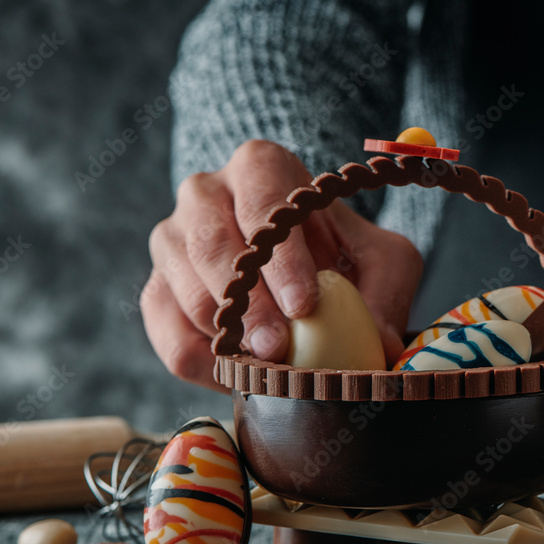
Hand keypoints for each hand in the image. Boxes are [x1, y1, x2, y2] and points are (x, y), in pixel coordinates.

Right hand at [143, 140, 422, 390]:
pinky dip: (208, 366)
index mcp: (260, 167)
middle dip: (249, 306)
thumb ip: (386, 292)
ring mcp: (172, 242)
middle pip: (212, 248)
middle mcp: (205, 194)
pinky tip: (244, 376)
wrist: (299, 273)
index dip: (281, 259)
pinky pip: (171, 339)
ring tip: (268, 367)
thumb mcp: (381, 261)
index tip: (304, 306)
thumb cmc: (341, 256)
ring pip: (186, 296)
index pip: (262, 203)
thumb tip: (384, 344)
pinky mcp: (157, 294)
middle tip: (278, 348)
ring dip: (228, 340)